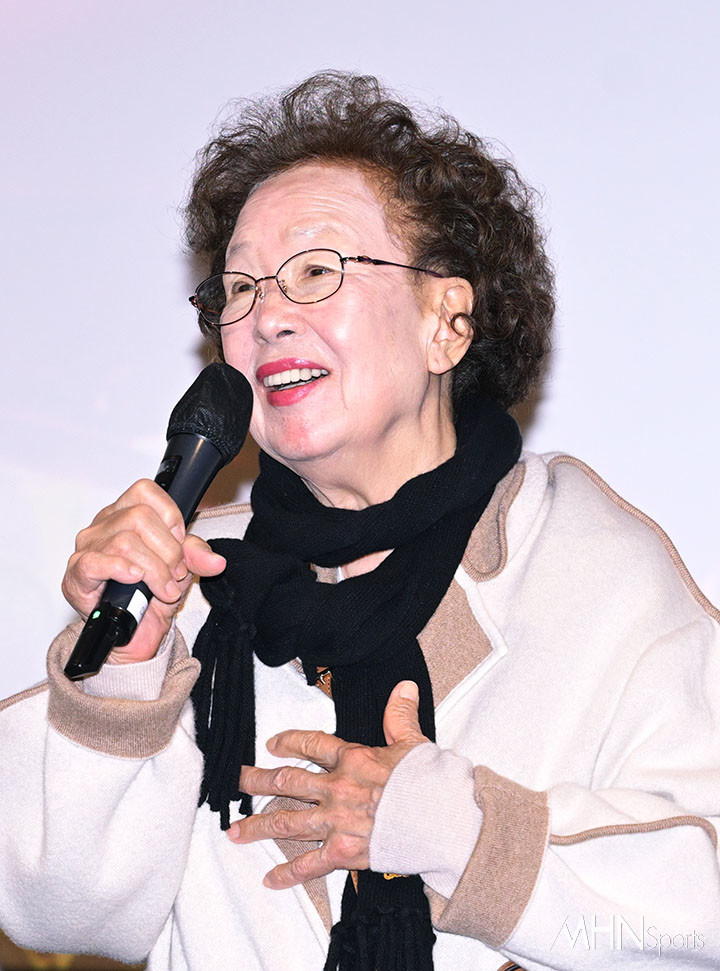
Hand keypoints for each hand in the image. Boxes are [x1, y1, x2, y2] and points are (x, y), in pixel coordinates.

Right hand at [62, 478, 225, 662]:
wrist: (133, 636)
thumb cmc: (149, 597)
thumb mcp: (180, 571)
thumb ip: (196, 557)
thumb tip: (216, 561)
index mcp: (124, 514)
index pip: (145, 492)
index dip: (170, 516)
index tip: (179, 544)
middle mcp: (103, 526)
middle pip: (140, 517)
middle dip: (168, 550)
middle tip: (174, 575)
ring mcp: (87, 548)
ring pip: (124, 541)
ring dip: (153, 569)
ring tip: (163, 589)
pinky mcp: (77, 575)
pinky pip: (96, 562)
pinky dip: (121, 569)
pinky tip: (135, 579)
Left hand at [227, 680, 427, 888]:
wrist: (439, 819)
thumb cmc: (429, 781)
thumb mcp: (412, 740)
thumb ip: (400, 714)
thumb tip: (404, 686)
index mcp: (352, 759)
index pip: (312, 745)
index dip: (289, 742)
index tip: (273, 744)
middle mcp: (336, 789)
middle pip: (287, 781)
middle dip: (258, 782)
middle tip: (239, 783)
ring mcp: (336, 822)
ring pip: (287, 822)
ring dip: (258, 827)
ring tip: (235, 831)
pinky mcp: (343, 853)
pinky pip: (309, 865)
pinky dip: (288, 873)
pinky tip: (269, 878)